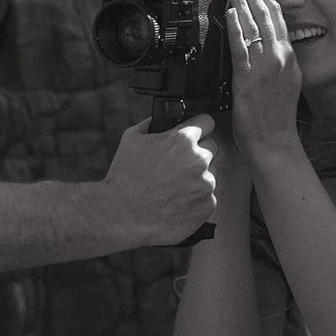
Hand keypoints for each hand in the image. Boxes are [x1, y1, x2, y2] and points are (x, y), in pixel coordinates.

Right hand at [102, 115, 216, 245]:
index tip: (195, 134)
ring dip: (199, 176)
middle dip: (198, 152)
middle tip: (180, 165)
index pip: (207, 122)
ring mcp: (206, 184)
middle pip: (212, 147)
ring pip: (212, 172)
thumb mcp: (131, 138)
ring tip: (176, 186)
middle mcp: (199, 160)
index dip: (199, 127)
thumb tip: (163, 118)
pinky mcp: (208, 205)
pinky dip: (198, 198)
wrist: (122, 217)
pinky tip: (179, 201)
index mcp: (182, 139)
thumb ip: (153, 123)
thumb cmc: (124, 178)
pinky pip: (209, 196)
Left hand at [225, 0, 303, 165]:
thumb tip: (260, 44)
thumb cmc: (276, 119)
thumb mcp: (284, 83)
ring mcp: (266, 67)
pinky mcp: (249, 79)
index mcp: (288, 57)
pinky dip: (237, 28)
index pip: (278, 16)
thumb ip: (275, 62)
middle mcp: (280, 57)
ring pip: (255, 24)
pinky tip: (230, 13)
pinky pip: (242, 48)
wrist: (275, 145)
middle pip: (267, 12)